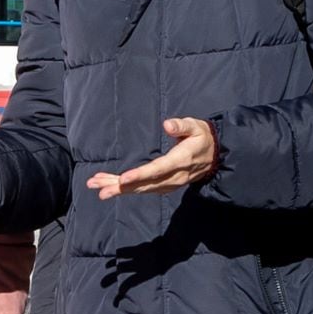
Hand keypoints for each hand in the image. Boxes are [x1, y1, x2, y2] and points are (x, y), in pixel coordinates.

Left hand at [88, 117, 218, 198]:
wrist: (216, 156)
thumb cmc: (202, 137)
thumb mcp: (196, 127)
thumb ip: (182, 126)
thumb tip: (167, 124)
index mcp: (180, 161)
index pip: (157, 170)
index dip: (139, 175)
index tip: (122, 179)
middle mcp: (173, 176)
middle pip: (144, 184)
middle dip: (120, 187)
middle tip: (98, 188)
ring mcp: (170, 183)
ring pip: (142, 189)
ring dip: (119, 189)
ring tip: (97, 186)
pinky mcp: (166, 185)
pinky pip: (144, 189)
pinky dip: (127, 189)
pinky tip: (111, 185)